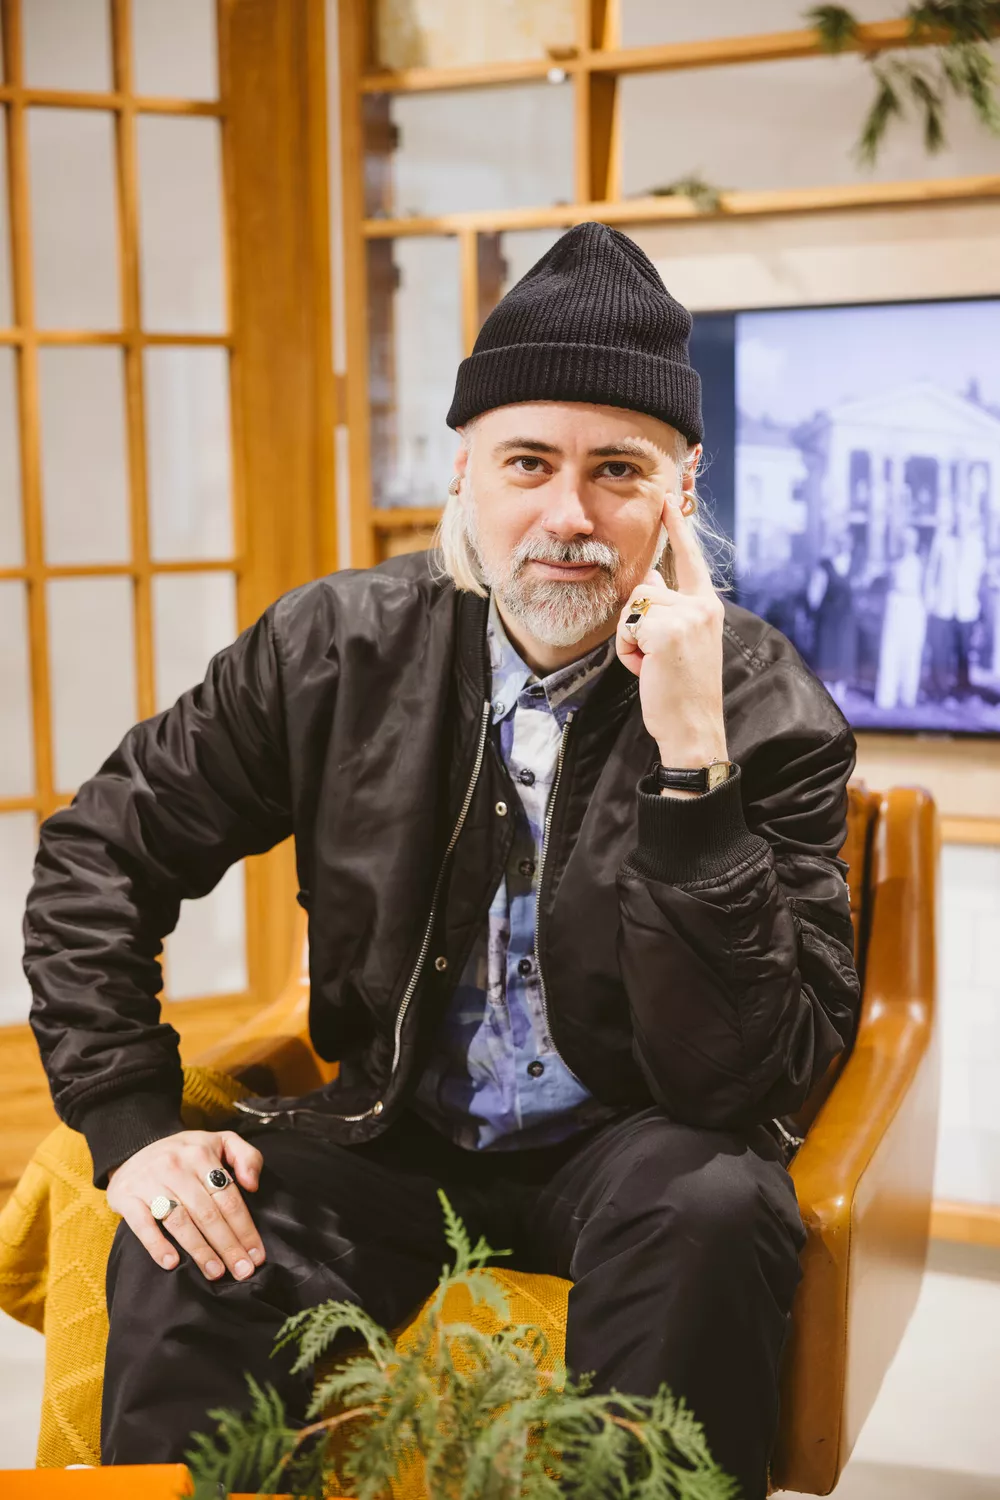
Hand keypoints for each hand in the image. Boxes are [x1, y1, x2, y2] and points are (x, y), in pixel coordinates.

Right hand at [106, 1129, 265, 1280]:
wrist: (132, 1149)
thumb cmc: (185, 1153)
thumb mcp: (219, 1142)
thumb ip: (247, 1156)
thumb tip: (252, 1185)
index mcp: (201, 1153)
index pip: (228, 1197)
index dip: (245, 1228)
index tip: (256, 1254)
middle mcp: (176, 1166)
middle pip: (207, 1213)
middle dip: (228, 1245)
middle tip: (242, 1270)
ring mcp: (149, 1181)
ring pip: (180, 1221)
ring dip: (200, 1251)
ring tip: (215, 1272)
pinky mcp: (127, 1197)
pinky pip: (143, 1225)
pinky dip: (157, 1245)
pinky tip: (172, 1263)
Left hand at [616, 492, 727, 781]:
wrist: (693, 728)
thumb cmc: (681, 690)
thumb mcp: (679, 642)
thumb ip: (669, 608)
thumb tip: (654, 577)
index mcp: (708, 606)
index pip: (691, 559)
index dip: (678, 528)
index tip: (669, 498)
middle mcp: (703, 605)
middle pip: (646, 587)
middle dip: (636, 623)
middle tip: (655, 659)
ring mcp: (688, 615)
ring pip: (634, 605)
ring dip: (630, 639)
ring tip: (653, 665)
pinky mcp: (668, 629)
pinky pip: (627, 625)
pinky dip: (628, 651)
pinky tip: (648, 670)